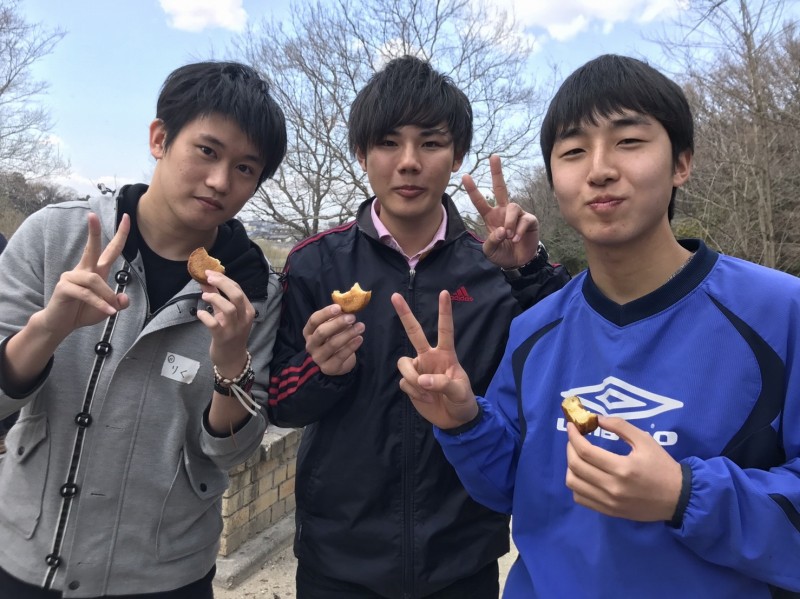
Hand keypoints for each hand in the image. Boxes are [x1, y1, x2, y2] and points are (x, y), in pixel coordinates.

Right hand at [38, 212, 129, 340]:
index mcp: (95, 270)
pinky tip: (108, 312)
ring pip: (95, 280)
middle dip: (94, 232)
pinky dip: (100, 303)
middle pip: (92, 248)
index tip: (126, 218)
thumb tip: (123, 297)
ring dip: (107, 295)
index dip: (120, 235)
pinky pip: (86, 293)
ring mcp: (71, 277)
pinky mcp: (64, 288)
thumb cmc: (83, 312)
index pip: (110, 250)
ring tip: (111, 309)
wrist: (60, 325)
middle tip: (93, 215)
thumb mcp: (107, 308)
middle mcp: (83, 270)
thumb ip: (119, 303)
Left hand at [198, 272, 257, 377]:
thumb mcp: (226, 315)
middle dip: (222, 283)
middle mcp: (243, 318)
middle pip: (236, 295)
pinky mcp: (223, 337)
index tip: (210, 273)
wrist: (232, 358)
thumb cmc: (230, 334)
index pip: (238, 289)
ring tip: (204, 296)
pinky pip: (213, 324)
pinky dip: (205, 316)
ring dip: (215, 298)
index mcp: (247, 310)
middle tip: (208, 277)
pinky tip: (200, 313)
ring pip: (228, 308)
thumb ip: (218, 297)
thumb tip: (206, 281)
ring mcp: (234, 328)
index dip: (224, 279)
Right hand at [302, 304, 364, 375]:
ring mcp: (318, 358)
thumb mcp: (332, 328)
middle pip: (321, 332)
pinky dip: (351, 346)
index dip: (325, 313)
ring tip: (361, 326)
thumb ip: (336, 318)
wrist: (335, 363)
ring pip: (332, 344)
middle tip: (352, 317)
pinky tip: (360, 338)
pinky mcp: (329, 368)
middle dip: (338, 323)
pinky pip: (341, 356)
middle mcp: (311, 345)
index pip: (314, 320)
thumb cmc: (333, 339)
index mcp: (309, 332)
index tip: (339, 307)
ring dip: (348, 334)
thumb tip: (347, 307)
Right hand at [391, 290, 477, 428]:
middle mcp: (429, 357)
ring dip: (412, 378)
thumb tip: (422, 379)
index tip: (444, 293)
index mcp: (446, 355)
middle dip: (405, 314)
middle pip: (414, 332)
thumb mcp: (460, 392)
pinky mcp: (409, 383)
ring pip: (403, 363)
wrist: (454, 421)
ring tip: (426, 392)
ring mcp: (418, 369)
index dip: (444, 312)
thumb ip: (443, 383)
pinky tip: (424, 398)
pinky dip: (413, 391)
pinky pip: (403, 382)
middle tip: (395, 295)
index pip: (446, 330)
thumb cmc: (462, 401)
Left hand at [464, 154, 539, 268]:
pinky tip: (516, 239)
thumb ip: (491, 241)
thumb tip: (502, 230)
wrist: (519, 262)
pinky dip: (519, 230)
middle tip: (493, 156)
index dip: (473, 189)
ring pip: (513, 207)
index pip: (480, 201)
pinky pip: (525, 219)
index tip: (464, 176)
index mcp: (491, 216)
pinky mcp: (530, 220)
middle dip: (497, 172)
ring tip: (509, 237)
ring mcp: (517, 214)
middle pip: (501, 188)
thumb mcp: (490, 251)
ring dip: (510, 223)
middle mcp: (503, 211)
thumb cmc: (502, 254)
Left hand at [565, 416, 682, 521]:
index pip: (585, 451)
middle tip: (575, 439)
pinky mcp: (609, 512)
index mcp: (623, 468)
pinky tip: (584, 474)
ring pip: (574, 484)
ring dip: (571, 466)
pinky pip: (581, 498)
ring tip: (578, 456)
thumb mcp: (645, 441)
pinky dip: (577, 484)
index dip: (573, 436)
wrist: (678, 498)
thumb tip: (597, 419)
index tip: (572, 426)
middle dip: (570, 448)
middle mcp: (612, 487)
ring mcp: (609, 502)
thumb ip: (620, 426)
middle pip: (576, 466)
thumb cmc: (662, 466)